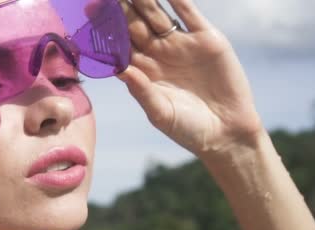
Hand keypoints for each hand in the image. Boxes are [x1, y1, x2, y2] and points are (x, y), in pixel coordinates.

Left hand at [115, 0, 264, 159]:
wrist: (226, 132)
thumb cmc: (187, 129)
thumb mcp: (160, 112)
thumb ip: (141, 90)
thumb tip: (120, 70)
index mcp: (142, 71)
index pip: (119, 45)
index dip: (105, 29)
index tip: (88, 11)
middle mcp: (158, 54)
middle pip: (134, 25)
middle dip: (119, 7)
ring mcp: (181, 44)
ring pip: (157, 15)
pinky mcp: (206, 39)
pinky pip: (189, 13)